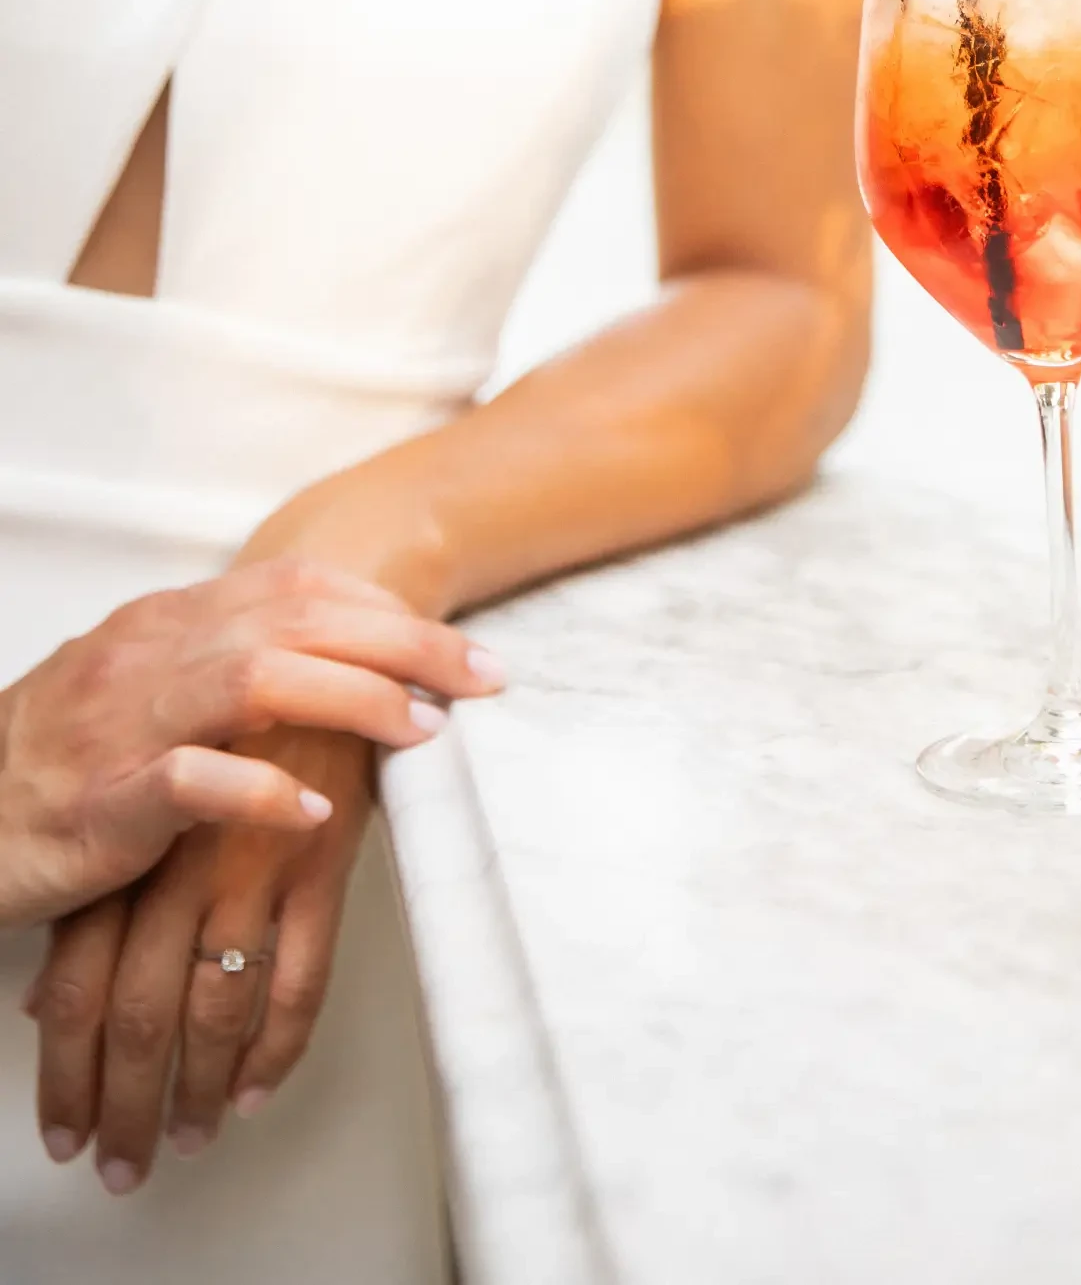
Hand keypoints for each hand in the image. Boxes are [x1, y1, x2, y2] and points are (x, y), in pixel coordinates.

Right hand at [0, 558, 503, 930]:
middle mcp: (152, 652)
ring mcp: (124, 721)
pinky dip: (258, 791)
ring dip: (351, 699)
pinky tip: (314, 813)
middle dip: (402, 643)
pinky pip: (188, 782)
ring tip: (422, 730)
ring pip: (255, 679)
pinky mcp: (101, 802)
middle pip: (297, 618)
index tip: (460, 645)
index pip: (299, 585)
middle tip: (482, 677)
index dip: (388, 608)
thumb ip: (233, 660)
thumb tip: (342, 656)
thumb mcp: (150, 684)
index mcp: (171, 618)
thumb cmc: (62, 757)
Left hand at [32, 726, 375, 1189]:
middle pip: (137, 1012)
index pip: (77, 983)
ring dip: (203, 1089)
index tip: (69, 1130)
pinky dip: (278, 1046)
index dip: (68, 1070)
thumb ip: (101, 892)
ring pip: (215, 1010)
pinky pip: (297, 981)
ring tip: (194, 1135)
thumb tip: (42, 994)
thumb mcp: (148, 793)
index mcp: (129, 845)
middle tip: (127, 1162)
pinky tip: (260, 1085)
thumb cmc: (233, 717)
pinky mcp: (318, 866)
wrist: (325, 630)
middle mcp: (178, 865)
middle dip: (128, 1102)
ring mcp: (249, 868)